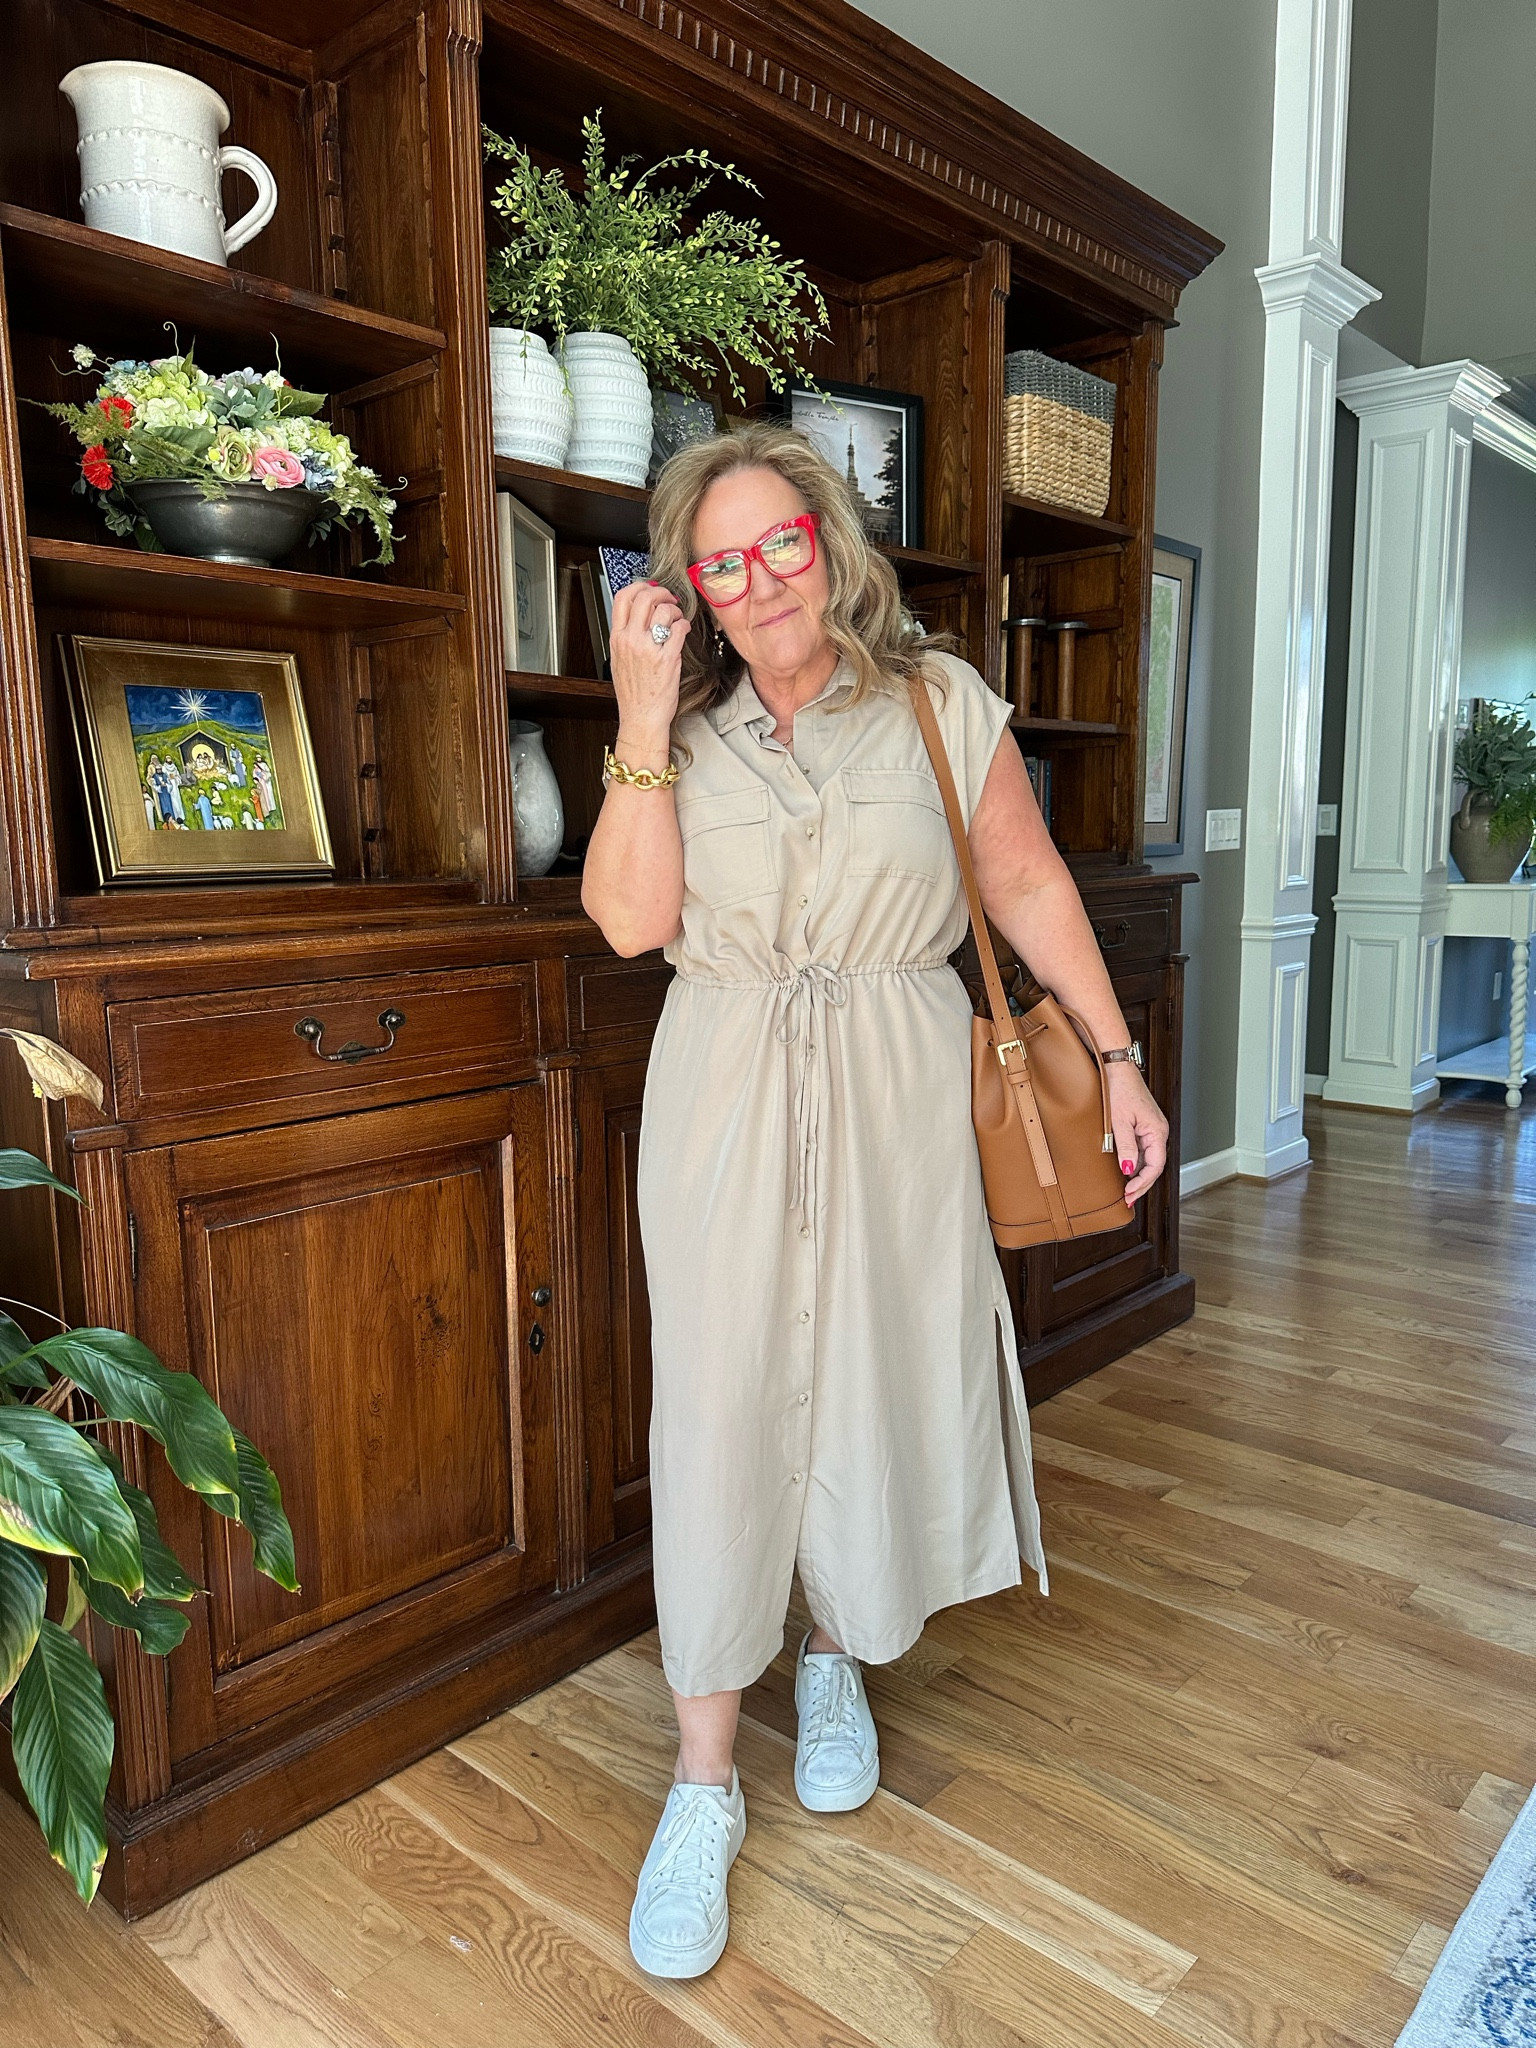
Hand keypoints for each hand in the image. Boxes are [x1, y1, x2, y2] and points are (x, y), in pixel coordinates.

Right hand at [610, 579, 687, 749]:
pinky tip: (683, 631)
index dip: (638, 587)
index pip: (622, 597)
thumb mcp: (620, 660)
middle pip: (644, 597)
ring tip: (677, 619)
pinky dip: (684, 625)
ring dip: (676, 610)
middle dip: (662, 593)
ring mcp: (649, 649)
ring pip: (664, 610)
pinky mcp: (667, 658)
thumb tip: (638, 616)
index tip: (650, 590)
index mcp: (617, 638)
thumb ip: (626, 636)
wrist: (641, 717)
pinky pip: (679, 629)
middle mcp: (630, 640)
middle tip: (670, 600)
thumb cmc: (633, 693)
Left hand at [1108, 1062, 1167, 1205]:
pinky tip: (1125, 1172)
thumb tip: (1129, 1170)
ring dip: (1137, 1176)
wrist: (1117, 1068)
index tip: (1129, 1194)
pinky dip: (1134, 1163)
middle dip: (1141, 1184)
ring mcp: (1150, 1129)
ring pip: (1148, 1159)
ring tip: (1125, 1191)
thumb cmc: (1120, 1089)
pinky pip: (1142, 1150)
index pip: (1155, 1166)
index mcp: (1157, 1131)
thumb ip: (1126, 1147)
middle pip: (1153, 1166)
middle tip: (1127, 1199)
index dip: (1143, 1183)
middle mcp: (1158, 1132)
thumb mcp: (1120, 1121)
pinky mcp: (1142, 1126)